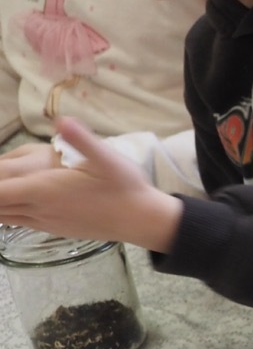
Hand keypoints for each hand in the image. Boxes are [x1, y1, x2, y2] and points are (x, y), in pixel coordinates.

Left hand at [0, 119, 181, 251]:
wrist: (143, 220)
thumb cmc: (126, 189)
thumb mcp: (108, 159)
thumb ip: (82, 140)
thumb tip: (61, 121)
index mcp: (44, 191)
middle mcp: (39, 209)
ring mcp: (45, 221)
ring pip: (3, 215)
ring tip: (1, 186)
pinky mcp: (53, 228)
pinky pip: (17, 222)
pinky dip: (5, 211)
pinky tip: (8, 203)